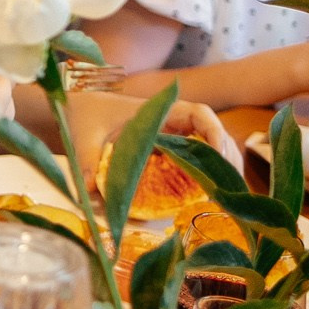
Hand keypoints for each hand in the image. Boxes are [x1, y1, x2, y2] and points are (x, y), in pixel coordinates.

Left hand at [67, 89, 241, 177]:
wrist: (77, 112)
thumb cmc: (85, 116)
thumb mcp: (86, 136)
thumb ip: (89, 159)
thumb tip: (89, 189)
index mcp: (158, 111)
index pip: (199, 113)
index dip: (214, 132)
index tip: (218, 153)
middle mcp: (171, 122)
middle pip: (212, 134)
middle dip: (226, 157)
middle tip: (231, 185)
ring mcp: (172, 137)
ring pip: (208, 148)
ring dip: (220, 168)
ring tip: (226, 194)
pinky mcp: (166, 152)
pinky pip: (193, 161)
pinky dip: (204, 175)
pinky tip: (207, 196)